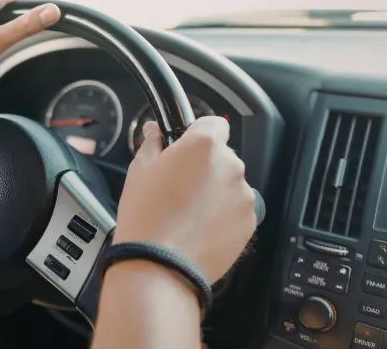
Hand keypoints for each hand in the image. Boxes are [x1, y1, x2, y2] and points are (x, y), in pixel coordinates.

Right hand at [113, 117, 255, 281]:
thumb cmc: (146, 214)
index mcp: (204, 145)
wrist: (160, 264)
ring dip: (214, 191)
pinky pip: (236, 210)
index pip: (214, 123)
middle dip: (204, 166)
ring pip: (229, 185)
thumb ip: (153, 143)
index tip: (186, 147)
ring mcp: (243, 195)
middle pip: (222, 157)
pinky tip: (198, 227)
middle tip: (178, 185)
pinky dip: (222, 215)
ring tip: (187, 212)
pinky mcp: (249, 222)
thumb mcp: (140, 170)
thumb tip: (154, 130)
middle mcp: (230, 166)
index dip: (199, 133)